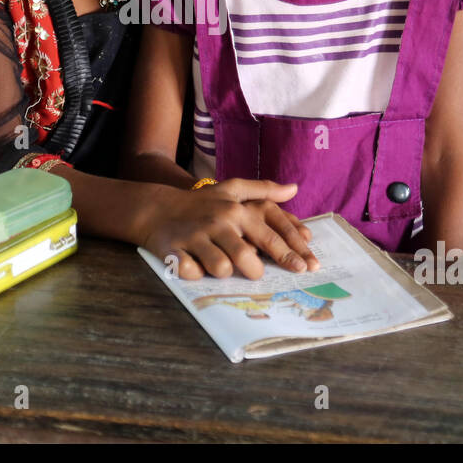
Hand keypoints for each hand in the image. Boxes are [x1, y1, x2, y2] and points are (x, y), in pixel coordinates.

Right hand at [142, 179, 319, 280]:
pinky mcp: (174, 251)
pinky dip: (195, 273)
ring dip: (223, 271)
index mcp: (236, 210)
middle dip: (255, 270)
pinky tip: (193, 265)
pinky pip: (192, 272)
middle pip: (246, 258)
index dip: (290, 254)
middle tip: (255, 272)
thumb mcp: (232, 190)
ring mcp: (196, 237)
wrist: (157, 208)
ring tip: (219, 265)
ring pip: (221, 268)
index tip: (305, 269)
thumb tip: (294, 189)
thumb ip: (264, 190)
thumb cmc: (201, 203)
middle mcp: (218, 223)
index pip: (270, 235)